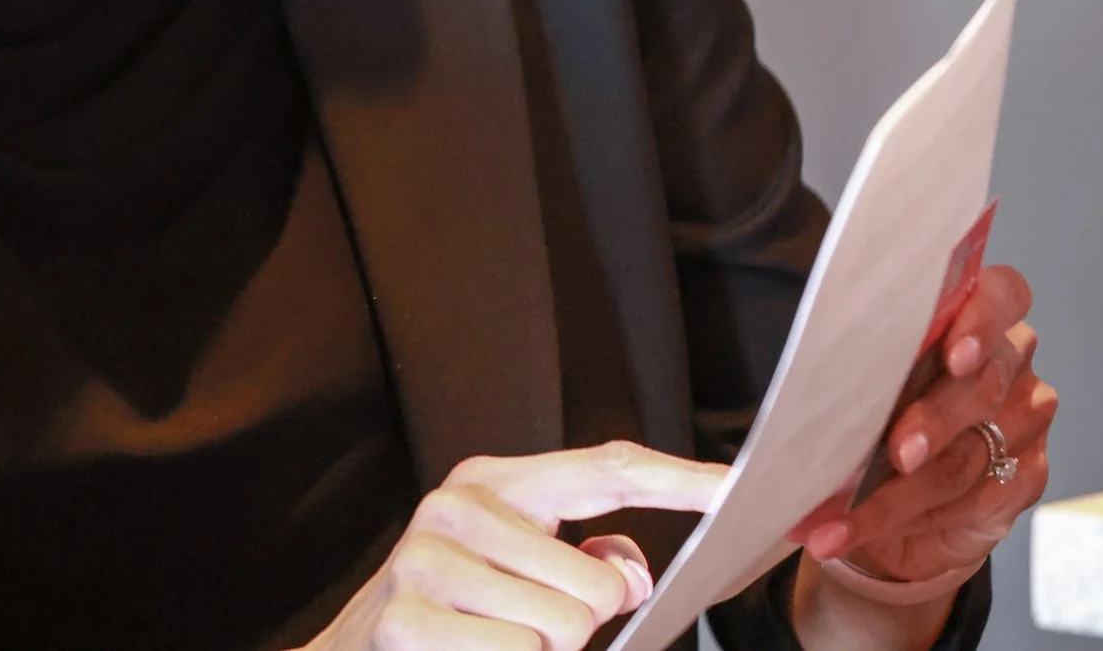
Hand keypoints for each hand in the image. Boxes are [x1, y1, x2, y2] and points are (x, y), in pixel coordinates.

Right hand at [300, 441, 725, 650]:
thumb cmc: (457, 609)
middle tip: (532, 625)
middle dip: (583, 625)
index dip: (679, 481)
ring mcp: (425, 560)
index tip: (739, 490)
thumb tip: (628, 571)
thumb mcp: (519, 565)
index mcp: (495, 482)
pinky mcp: (406, 619)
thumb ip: (586, 556)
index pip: (606, 470)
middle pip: (597, 585)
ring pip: (562, 630)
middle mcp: (456, 506)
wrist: (363, 647)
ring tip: (497, 639)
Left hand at [795, 264, 1056, 589]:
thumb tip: (810, 369)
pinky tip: (860, 530)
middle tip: (897, 452)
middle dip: (932, 421)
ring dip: (900, 491)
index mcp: (973, 315)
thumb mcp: (862, 377)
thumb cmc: (876, 412)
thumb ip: (861, 362)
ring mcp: (1025, 420)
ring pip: (970, 452)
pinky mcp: (1026, 476)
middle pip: (983, 384)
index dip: (982, 322)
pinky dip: (908, 520)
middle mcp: (1009, 361)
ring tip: (843, 515)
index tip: (954, 355)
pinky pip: (975, 500)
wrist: (900, 494)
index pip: (1003, 295)